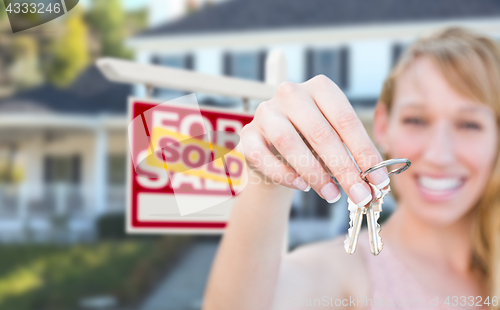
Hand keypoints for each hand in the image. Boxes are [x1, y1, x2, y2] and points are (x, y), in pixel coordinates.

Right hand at [239, 75, 389, 206]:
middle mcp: (291, 93)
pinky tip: (301, 186)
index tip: (378, 181)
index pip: (346, 120)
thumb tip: (377, 183)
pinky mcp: (247, 134)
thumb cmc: (314, 144)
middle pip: (320, 133)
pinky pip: (262, 156)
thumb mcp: (337, 142)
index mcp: (320, 88)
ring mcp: (266, 111)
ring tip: (332, 195)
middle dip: (344, 169)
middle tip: (360, 196)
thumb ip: (354, 156)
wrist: (278, 149)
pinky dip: (283, 174)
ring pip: (289, 142)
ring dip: (315, 174)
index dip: (364, 152)